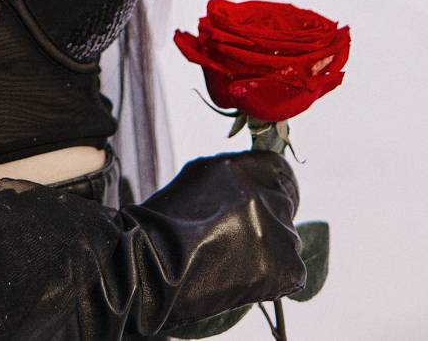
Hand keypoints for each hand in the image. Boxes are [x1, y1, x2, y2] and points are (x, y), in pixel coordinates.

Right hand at [82, 150, 305, 337]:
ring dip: (270, 248)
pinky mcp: (286, 269)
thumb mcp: (198, 175)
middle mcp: (265, 196)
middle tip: (241, 235)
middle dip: (268, 217)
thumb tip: (255, 176)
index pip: (279, 169)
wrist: (155, 266)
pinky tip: (244, 277)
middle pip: (284, 204)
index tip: (264, 198)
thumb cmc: (167, 221)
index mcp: (244, 169)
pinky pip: (292, 272)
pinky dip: (275, 278)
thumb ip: (235, 172)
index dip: (272, 183)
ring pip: (288, 239)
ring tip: (234, 259)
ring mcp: (278, 233)